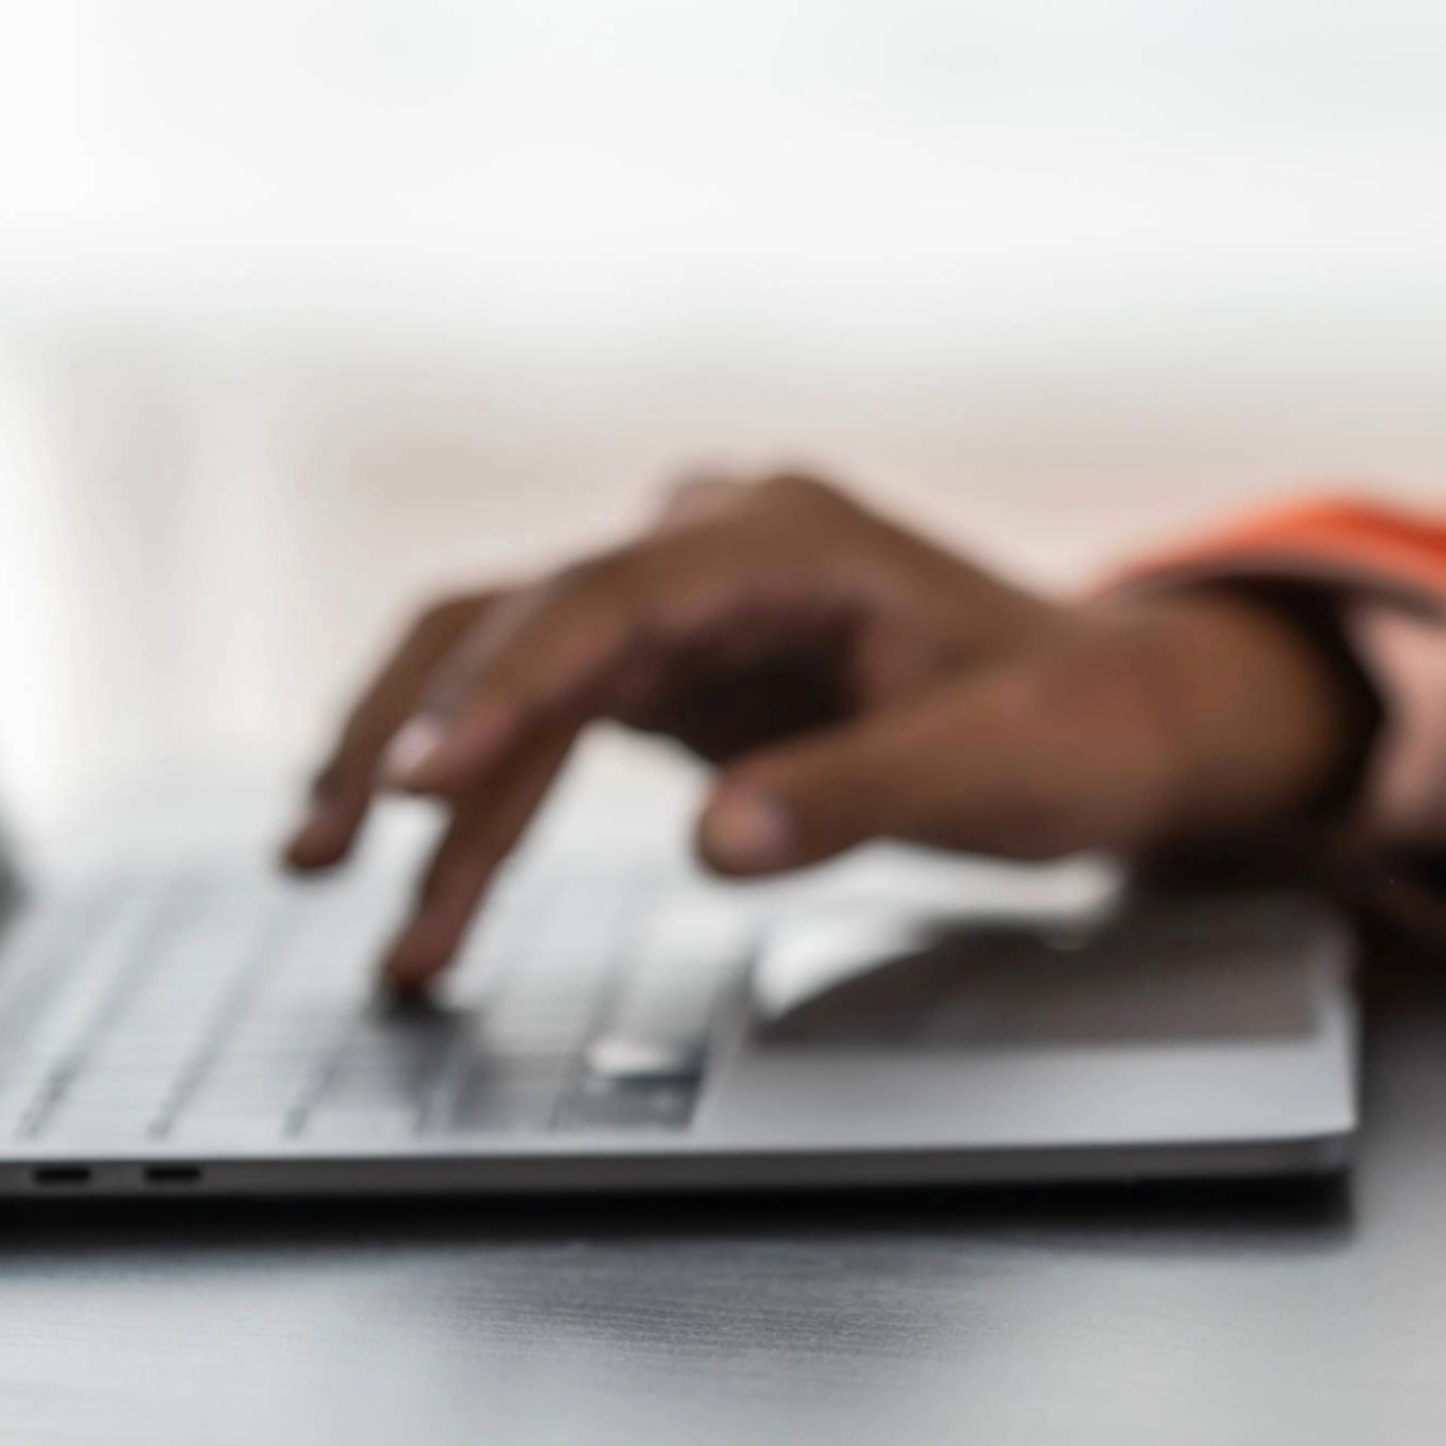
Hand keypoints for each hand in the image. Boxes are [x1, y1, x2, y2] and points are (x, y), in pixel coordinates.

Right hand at [281, 472, 1380, 992]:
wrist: (1120, 714)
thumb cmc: (1079, 725)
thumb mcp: (999, 769)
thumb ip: (856, 795)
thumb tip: (715, 841)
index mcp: (785, 535)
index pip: (605, 600)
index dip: (504, 691)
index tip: (419, 784)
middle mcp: (710, 546)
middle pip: (512, 621)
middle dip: (411, 738)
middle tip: (325, 850)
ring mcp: (679, 605)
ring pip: (504, 678)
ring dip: (429, 794)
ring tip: (360, 910)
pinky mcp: (667, 671)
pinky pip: (541, 728)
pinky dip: (484, 810)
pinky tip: (430, 889)